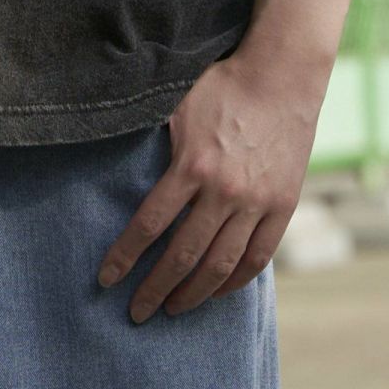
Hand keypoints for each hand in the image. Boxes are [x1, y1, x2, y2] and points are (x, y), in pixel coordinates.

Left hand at [95, 49, 323, 322]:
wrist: (282, 76)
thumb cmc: (222, 85)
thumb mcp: (176, 104)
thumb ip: (152, 138)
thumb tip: (117, 160)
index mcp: (191, 165)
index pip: (149, 225)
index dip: (125, 256)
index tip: (106, 280)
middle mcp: (224, 190)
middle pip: (183, 255)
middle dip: (155, 289)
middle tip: (136, 313)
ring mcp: (257, 201)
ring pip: (220, 264)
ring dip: (193, 294)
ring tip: (173, 309)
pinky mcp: (283, 205)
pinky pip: (258, 256)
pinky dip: (236, 280)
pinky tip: (216, 291)